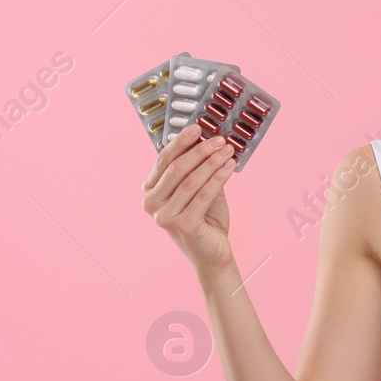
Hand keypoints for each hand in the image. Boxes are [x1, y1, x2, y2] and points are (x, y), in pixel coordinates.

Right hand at [142, 123, 238, 275]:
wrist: (212, 252)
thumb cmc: (205, 218)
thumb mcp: (198, 189)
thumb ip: (198, 168)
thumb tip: (209, 139)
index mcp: (150, 191)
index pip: (163, 160)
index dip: (180, 142)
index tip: (197, 127)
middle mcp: (150, 203)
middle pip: (176, 168)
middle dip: (200, 150)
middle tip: (219, 139)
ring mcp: (164, 216)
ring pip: (191, 180)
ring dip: (212, 162)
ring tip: (228, 149)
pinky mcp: (181, 225)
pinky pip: (203, 195)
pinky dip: (218, 177)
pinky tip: (229, 166)